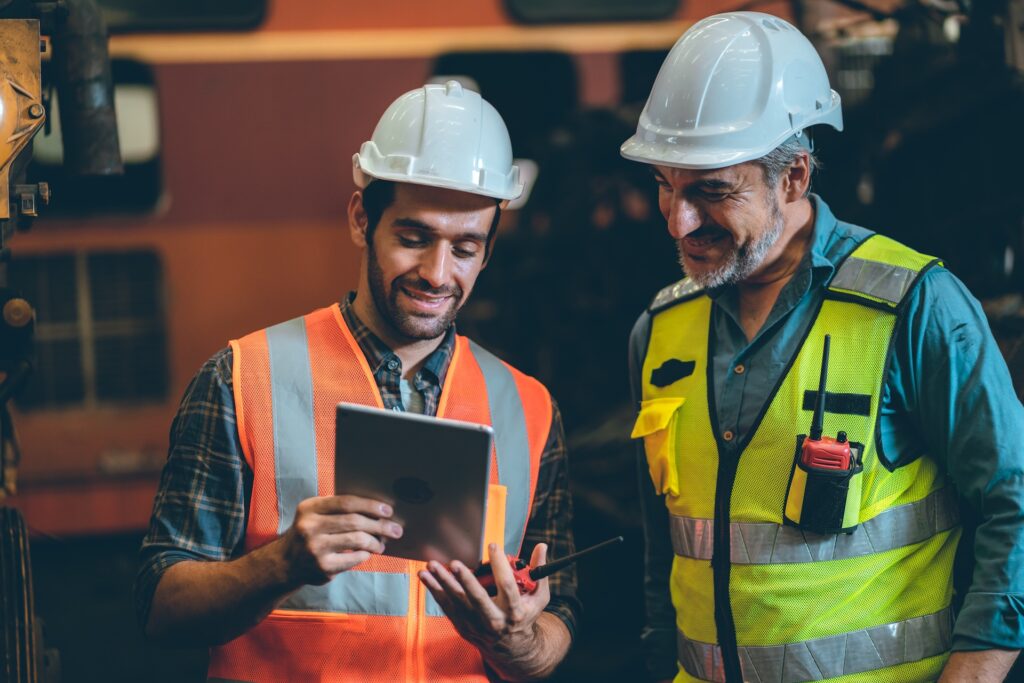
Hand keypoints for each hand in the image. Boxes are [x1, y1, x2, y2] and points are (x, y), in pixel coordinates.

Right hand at [279, 494, 401, 585]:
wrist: (284, 563)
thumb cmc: (309, 533)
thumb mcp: (314, 515)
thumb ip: (338, 509)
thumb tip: (377, 510)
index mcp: (310, 508)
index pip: (346, 502)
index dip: (370, 505)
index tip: (388, 510)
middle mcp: (310, 526)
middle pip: (355, 521)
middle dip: (380, 525)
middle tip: (395, 529)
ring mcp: (315, 548)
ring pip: (357, 540)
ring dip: (375, 542)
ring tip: (382, 544)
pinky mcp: (322, 567)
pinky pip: (354, 558)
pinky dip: (365, 555)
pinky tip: (367, 553)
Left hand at [419, 542, 550, 667]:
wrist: (510, 646)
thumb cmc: (524, 615)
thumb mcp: (539, 598)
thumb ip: (540, 572)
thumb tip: (542, 546)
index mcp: (514, 611)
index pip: (507, 586)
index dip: (500, 565)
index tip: (494, 546)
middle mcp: (494, 619)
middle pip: (477, 599)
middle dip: (466, 581)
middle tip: (456, 564)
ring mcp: (476, 624)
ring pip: (456, 602)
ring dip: (442, 583)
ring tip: (431, 566)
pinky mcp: (462, 625)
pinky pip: (446, 606)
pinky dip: (435, 591)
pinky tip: (427, 577)